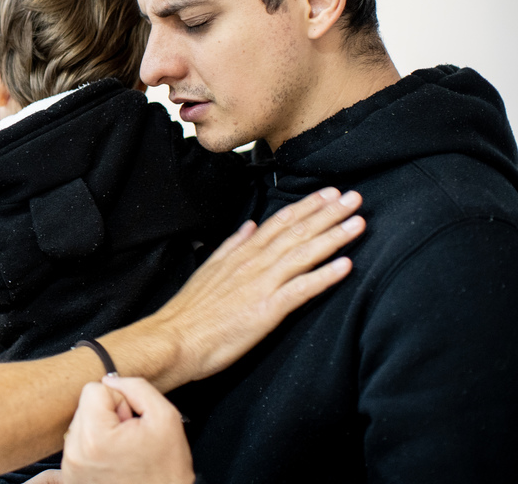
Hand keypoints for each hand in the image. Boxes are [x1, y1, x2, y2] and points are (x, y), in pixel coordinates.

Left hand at [57, 377, 192, 483]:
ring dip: (102, 432)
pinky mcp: (70, 477)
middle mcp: (75, 453)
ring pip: (82, 424)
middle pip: (86, 407)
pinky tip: (111, 461)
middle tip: (129, 438)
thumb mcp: (165, 417)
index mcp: (94, 437)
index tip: (131, 422)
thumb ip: (136, 387)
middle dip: (109, 416)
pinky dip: (93, 449)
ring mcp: (70, 468)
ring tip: (123, 451)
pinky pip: (76, 445)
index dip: (119, 401)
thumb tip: (111, 380)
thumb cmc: (166, 472)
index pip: (94, 389)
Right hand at [141, 187, 363, 388]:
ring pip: (303, 254)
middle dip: (327, 214)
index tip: (328, 193)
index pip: (278, 223)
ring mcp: (261, 285)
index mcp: (240, 254)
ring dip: (333, 237)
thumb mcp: (208, 269)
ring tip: (358, 223)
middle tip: (354, 198)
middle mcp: (253, 264)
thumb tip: (250, 225)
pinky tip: (346, 266)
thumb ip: (232, 246)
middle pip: (296, 232)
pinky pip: (301, 290)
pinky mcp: (266, 310)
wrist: (175, 338)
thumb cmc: (190, 311)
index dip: (306, 207)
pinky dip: (324, 276)